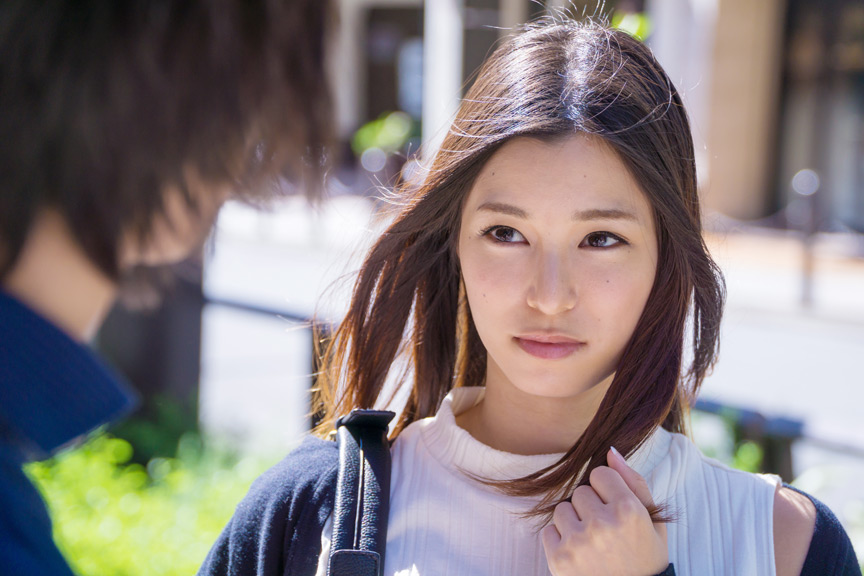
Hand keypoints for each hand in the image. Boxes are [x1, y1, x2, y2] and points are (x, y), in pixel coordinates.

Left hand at [541, 447, 667, 575]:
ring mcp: (578, 543)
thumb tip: (610, 451)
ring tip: (593, 543)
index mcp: (629, 510)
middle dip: (591, 507)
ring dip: (574, 523)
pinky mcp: (559, 560)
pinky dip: (561, 542)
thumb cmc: (645, 559)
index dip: (607, 491)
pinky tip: (581, 555)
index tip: (615, 509)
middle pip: (580, 491)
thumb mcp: (652, 521)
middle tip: (606, 532)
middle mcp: (602, 524)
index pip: (600, 474)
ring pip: (562, 509)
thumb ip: (634, 482)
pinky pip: (549, 532)